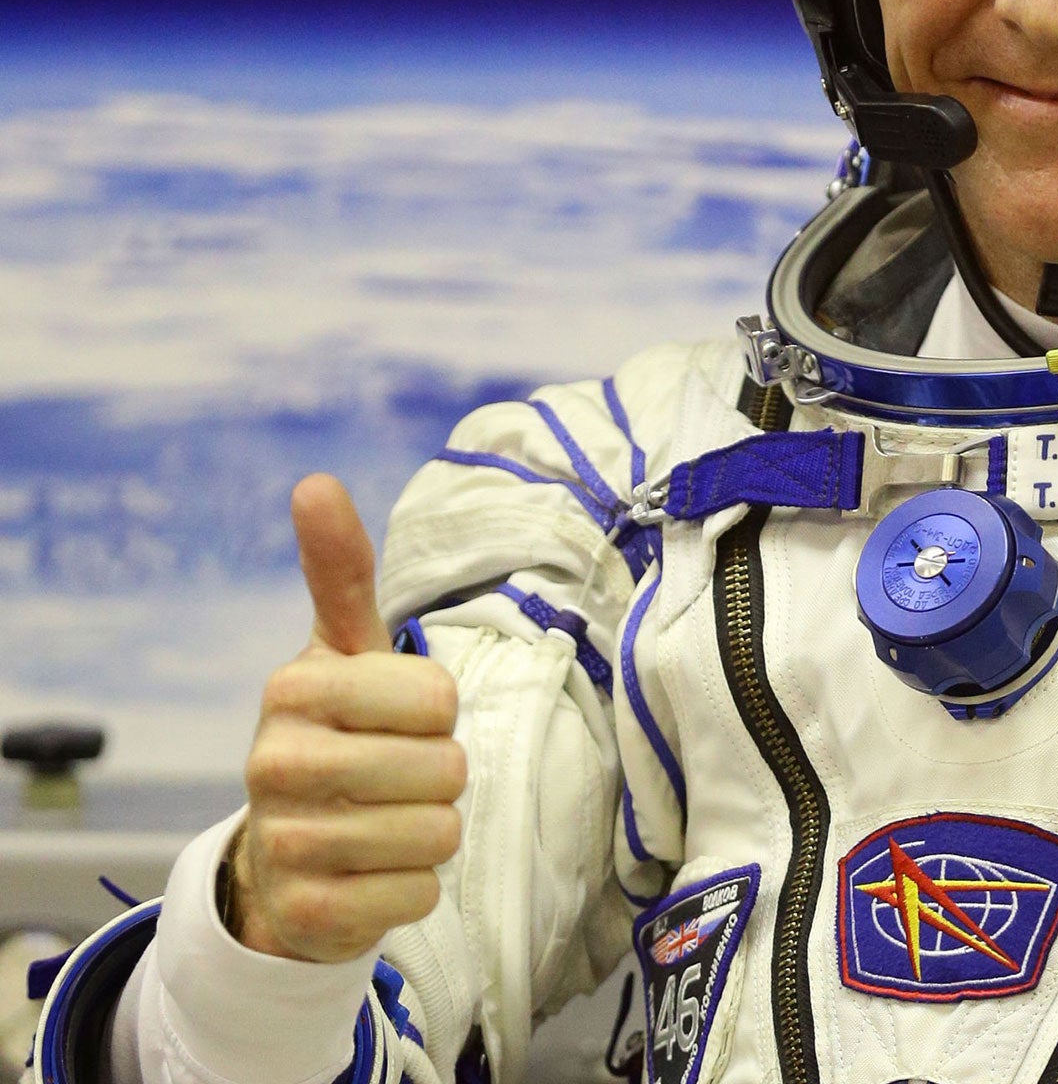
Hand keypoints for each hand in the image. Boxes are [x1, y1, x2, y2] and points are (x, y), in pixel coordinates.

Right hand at [230, 474, 466, 962]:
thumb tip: (314, 482)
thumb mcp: (343, 651)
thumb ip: (340, 571)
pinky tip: (370, 873)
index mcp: (294, 688)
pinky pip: (419, 894)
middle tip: (395, 775)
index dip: (437, 711)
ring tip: (385, 821)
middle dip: (440, 775)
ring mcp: (285, 841)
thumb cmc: (337, 733)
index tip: (398, 716)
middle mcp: (275, 762)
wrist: (282, 858)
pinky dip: (413, 886)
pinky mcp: (306, 913)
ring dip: (431, 831)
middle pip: (444, 768)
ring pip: (438, 833)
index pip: (437, 697)